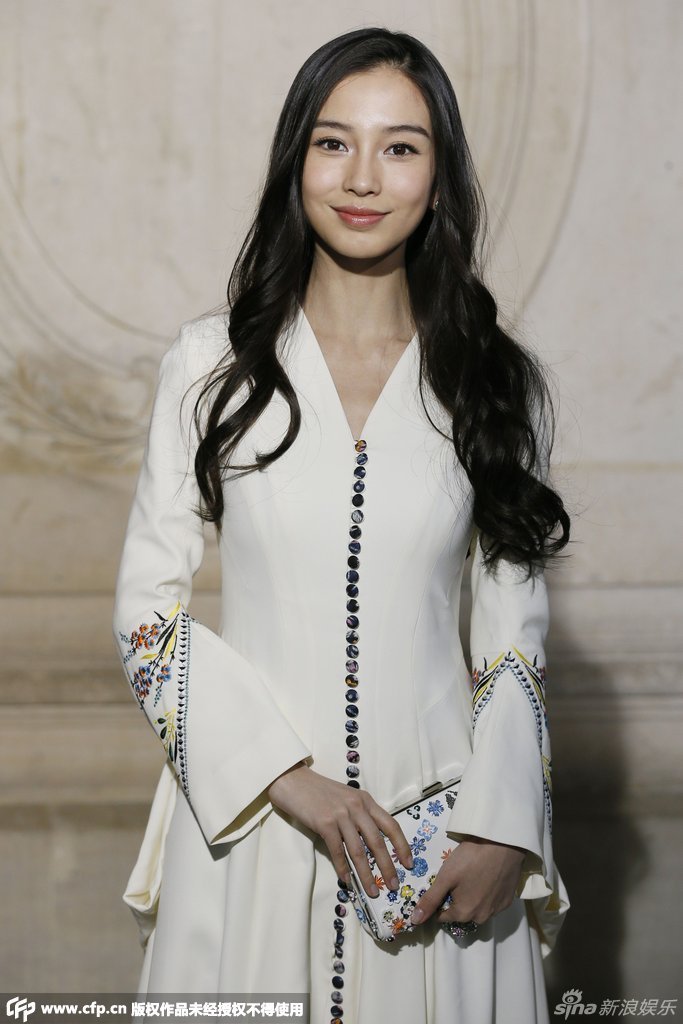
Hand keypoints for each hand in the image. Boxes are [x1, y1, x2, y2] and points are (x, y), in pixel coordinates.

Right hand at [268, 763, 413, 898]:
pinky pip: (337, 851)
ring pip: (358, 850)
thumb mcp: (347, 798)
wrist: (294, 781)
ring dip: (366, 874)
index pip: (391, 824)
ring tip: (372, 891)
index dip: (402, 845)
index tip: (409, 863)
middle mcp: (356, 807)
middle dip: (388, 866)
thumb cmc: (320, 792)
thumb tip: (373, 844)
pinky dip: (343, 868)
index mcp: (366, 801)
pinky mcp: (324, 823)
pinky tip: (347, 881)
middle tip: (393, 885)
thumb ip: (360, 815)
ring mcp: (340, 815)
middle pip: (377, 841)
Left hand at [409, 835, 526, 927]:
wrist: (504, 845)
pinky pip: (491, 903)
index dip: (437, 902)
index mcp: (464, 914)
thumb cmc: (471, 859)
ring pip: (477, 908)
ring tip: (471, 877)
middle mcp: (481, 918)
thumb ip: (430, 900)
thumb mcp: (446, 877)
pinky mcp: (507, 901)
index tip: (440, 886)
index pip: (442, 916)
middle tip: (456, 878)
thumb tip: (415, 920)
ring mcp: (497, 910)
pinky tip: (486, 878)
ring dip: (471, 898)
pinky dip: (486, 895)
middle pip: (461, 913)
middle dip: (455, 900)